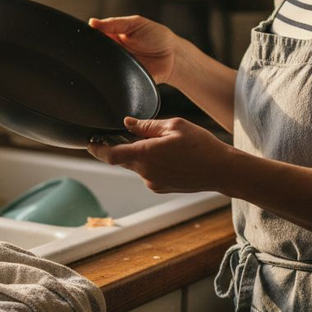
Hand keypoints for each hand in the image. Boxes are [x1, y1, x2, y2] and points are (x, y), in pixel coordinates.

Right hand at [88, 15, 179, 83]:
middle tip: (102, 45)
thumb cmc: (158, 37)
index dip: (91, 34)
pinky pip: (112, 78)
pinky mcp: (123, 77)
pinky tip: (116, 68)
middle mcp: (113, 50)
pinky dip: (111, 73)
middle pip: (96, 50)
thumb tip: (92, 22)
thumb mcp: (135, 23)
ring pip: (101, 64)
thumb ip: (114, 23)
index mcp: (114, 35)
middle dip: (96, 48)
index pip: (95, 34)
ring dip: (104, 61)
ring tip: (113, 55)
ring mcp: (117, 64)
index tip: (88, 33)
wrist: (173, 58)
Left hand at [88, 117, 233, 193]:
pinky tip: (170, 157)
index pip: (110, 154)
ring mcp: (152, 182)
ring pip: (136, 165)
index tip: (90, 142)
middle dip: (122, 146)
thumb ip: (147, 125)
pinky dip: (150, 162)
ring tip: (164, 144)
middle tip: (130, 133)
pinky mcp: (159, 187)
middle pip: (122, 159)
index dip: (97, 149)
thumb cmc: (201, 145)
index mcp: (146, 154)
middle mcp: (145, 172)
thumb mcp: (174, 126)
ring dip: (140, 154)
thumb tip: (127, 123)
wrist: (221, 170)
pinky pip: (147, 172)